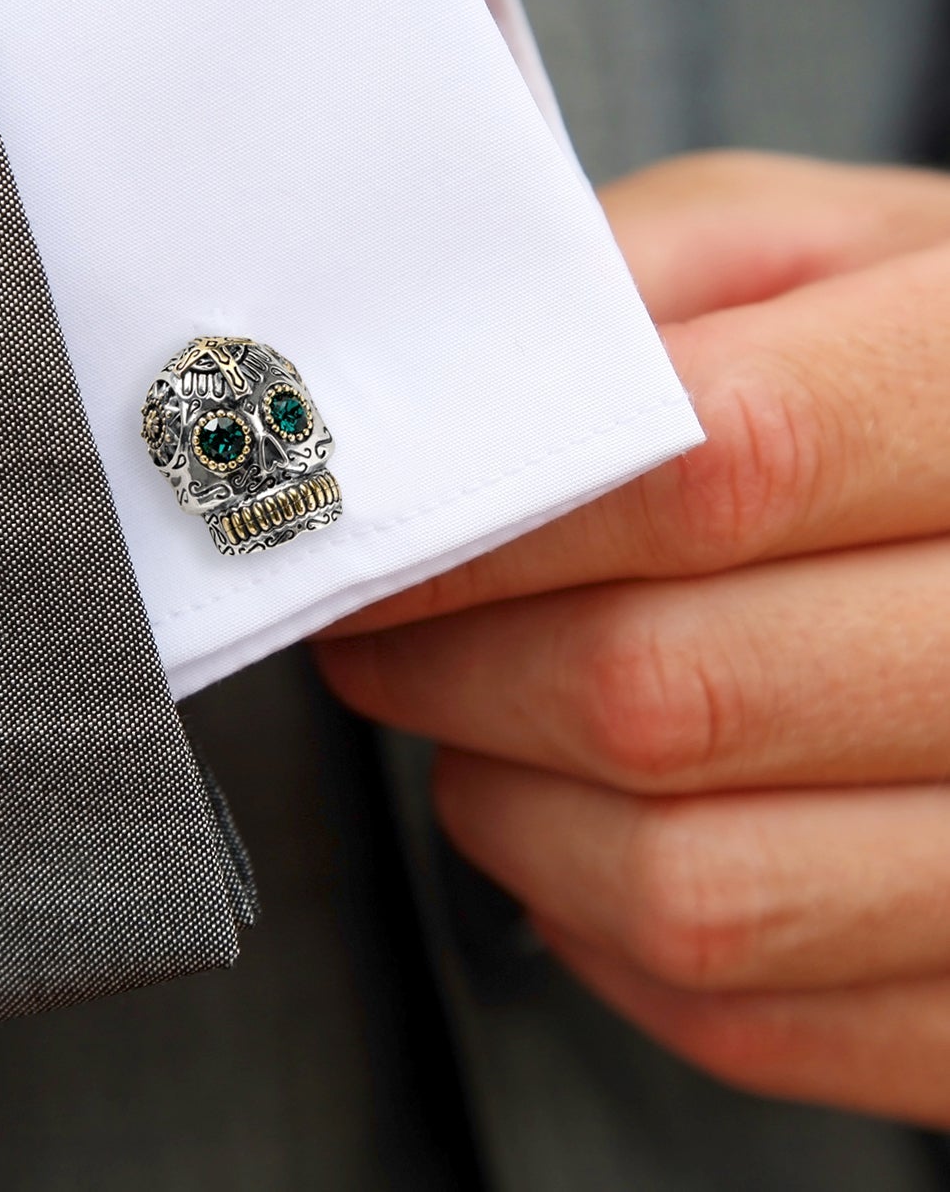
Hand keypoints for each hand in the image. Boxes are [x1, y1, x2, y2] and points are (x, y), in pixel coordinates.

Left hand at [315, 152, 949, 1125]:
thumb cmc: (915, 358)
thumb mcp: (804, 248)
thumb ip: (632, 284)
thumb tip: (434, 400)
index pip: (715, 469)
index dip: (495, 522)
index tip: (368, 536)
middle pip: (666, 693)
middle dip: (452, 665)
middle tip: (377, 627)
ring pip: (686, 888)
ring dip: (504, 808)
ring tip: (471, 720)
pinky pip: (740, 1014)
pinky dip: (594, 925)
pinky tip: (580, 821)